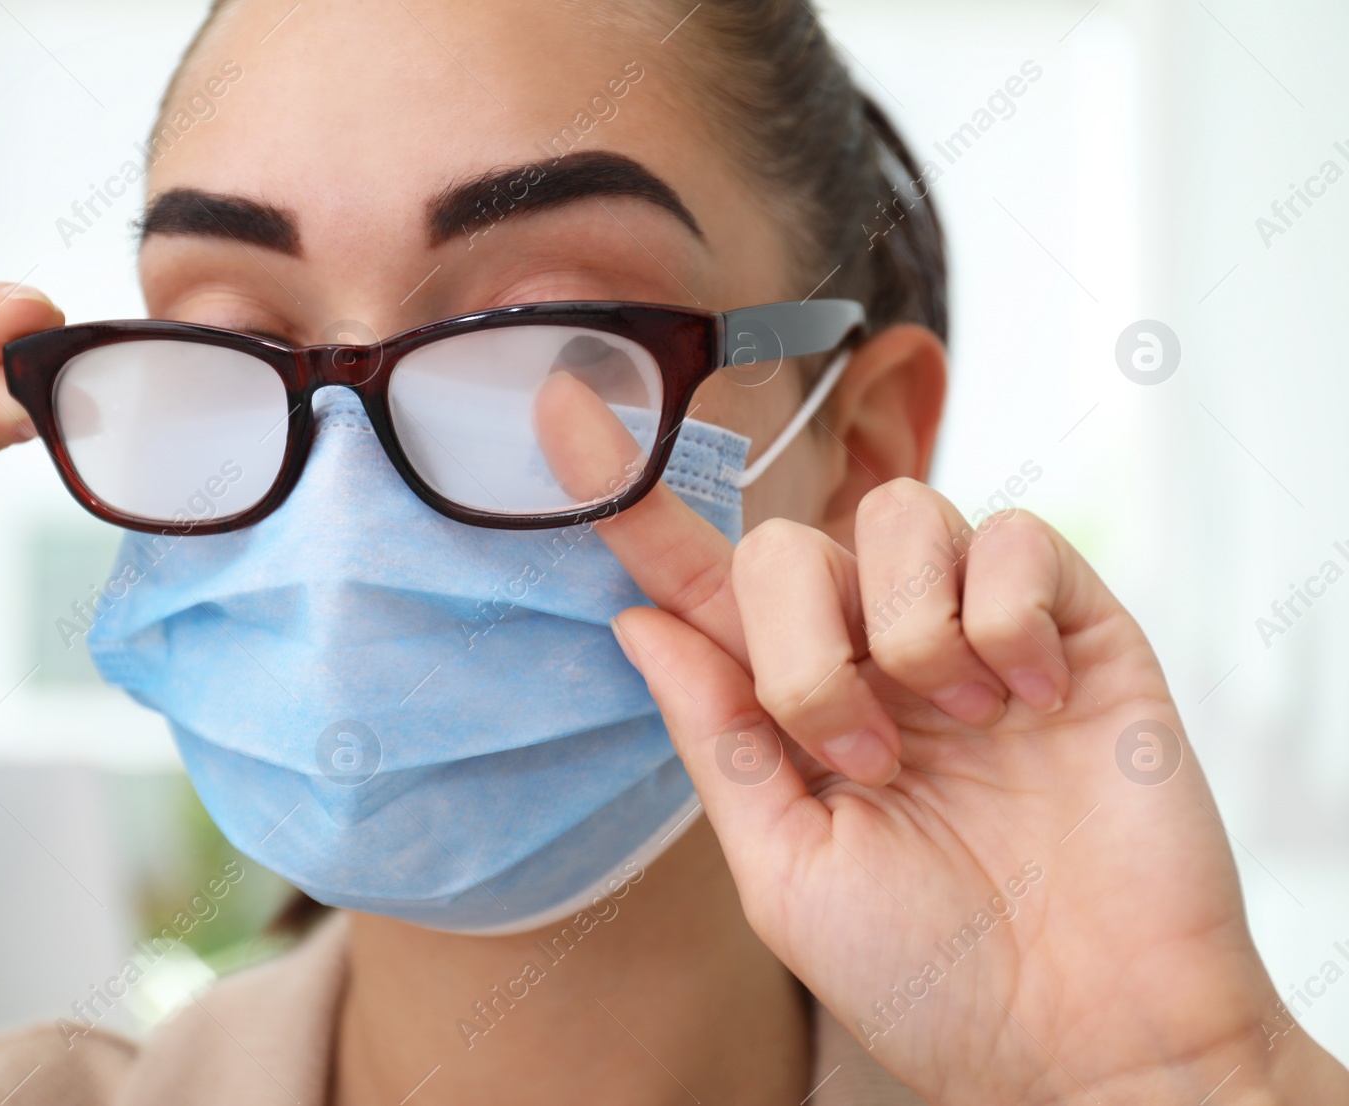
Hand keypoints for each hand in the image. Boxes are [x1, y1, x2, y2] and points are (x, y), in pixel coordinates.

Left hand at [602, 478, 1348, 1104]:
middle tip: (864, 754)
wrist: (1095, 1037)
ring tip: (959, 725)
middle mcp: (876, 653)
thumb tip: (637, 621)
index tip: (562, 402)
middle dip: (802, 646)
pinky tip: (1033, 703)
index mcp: (794, 709)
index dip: (628, 497)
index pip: (697, 583)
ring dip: (908, 628)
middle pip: (787, 542)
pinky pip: (1013, 536)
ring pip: (900, 514)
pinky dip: (1007, 616)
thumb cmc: (933, 975)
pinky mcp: (1077, 622)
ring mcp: (976, 631)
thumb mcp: (788, 870)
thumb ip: (719, 737)